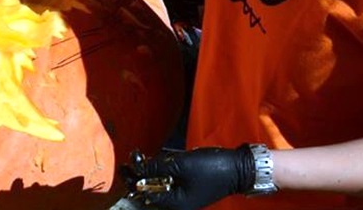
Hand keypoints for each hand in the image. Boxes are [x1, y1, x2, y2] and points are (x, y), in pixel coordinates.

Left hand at [120, 146, 255, 209]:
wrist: (240, 167)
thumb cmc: (211, 168)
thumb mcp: (180, 165)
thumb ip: (156, 167)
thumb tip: (137, 166)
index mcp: (175, 203)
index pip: (146, 193)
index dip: (132, 179)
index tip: (123, 165)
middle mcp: (178, 203)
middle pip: (152, 189)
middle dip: (141, 175)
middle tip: (131, 160)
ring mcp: (185, 195)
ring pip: (161, 183)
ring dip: (152, 171)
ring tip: (142, 158)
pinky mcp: (190, 186)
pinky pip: (172, 180)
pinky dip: (165, 170)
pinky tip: (159, 160)